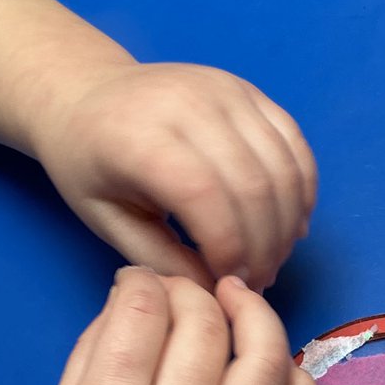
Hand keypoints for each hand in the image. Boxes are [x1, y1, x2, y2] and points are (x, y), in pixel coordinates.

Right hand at [7, 268, 320, 384]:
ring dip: (255, 315)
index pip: (144, 311)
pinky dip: (298, 382)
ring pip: (266, 360)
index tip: (137, 284)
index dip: (140, 282)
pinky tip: (276, 364)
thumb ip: (92, 349)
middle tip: (180, 293)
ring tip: (237, 299)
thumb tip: (134, 293)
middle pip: (205, 326)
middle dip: (191, 292)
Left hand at [34, 62, 317, 291]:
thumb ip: (160, 259)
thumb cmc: (87, 164)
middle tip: (257, 283)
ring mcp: (224, 90)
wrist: (83, 93)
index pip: (206, 197)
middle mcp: (189, 104)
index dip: (229, 248)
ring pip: (282, 167)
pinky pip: (294, 142)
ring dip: (288, 224)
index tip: (228, 285)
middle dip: (264, 246)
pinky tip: (292, 224)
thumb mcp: (106, 220)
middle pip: (252, 185)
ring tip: (273, 259)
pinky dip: (302, 189)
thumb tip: (214, 294)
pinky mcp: (248, 90)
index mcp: (141, 138)